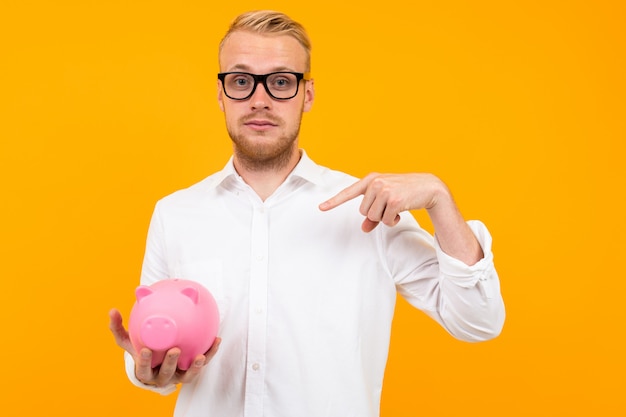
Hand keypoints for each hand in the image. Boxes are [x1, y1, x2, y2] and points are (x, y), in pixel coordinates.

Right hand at [108, 308, 221, 386]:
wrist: (157, 357)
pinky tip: (216, 340)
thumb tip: (111, 310)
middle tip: (174, 350)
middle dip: (170, 364)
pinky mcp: (191, 371)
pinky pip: (202, 364)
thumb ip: (119, 327)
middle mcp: (161, 376)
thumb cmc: (142, 346)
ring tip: (199, 356)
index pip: (143, 369)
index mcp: (145, 370)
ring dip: (193, 367)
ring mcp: (178, 376)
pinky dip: (210, 353)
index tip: (146, 350)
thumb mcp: (130, 339)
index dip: (144, 362)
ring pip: (186, 375)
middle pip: (165, 374)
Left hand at [319, 172, 446, 231]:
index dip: (334, 202)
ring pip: (374, 217)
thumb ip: (373, 214)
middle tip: (390, 206)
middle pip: (364, 212)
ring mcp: (385, 190)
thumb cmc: (405, 193)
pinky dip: (393, 221)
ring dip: (385, 218)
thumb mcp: (386, 200)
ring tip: (396, 208)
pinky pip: (386, 221)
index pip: (349, 192)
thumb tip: (364, 229)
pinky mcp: (394, 200)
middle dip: (376, 214)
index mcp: (371, 179)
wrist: (428, 187)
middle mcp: (376, 183)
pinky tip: (401, 211)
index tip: (321, 208)